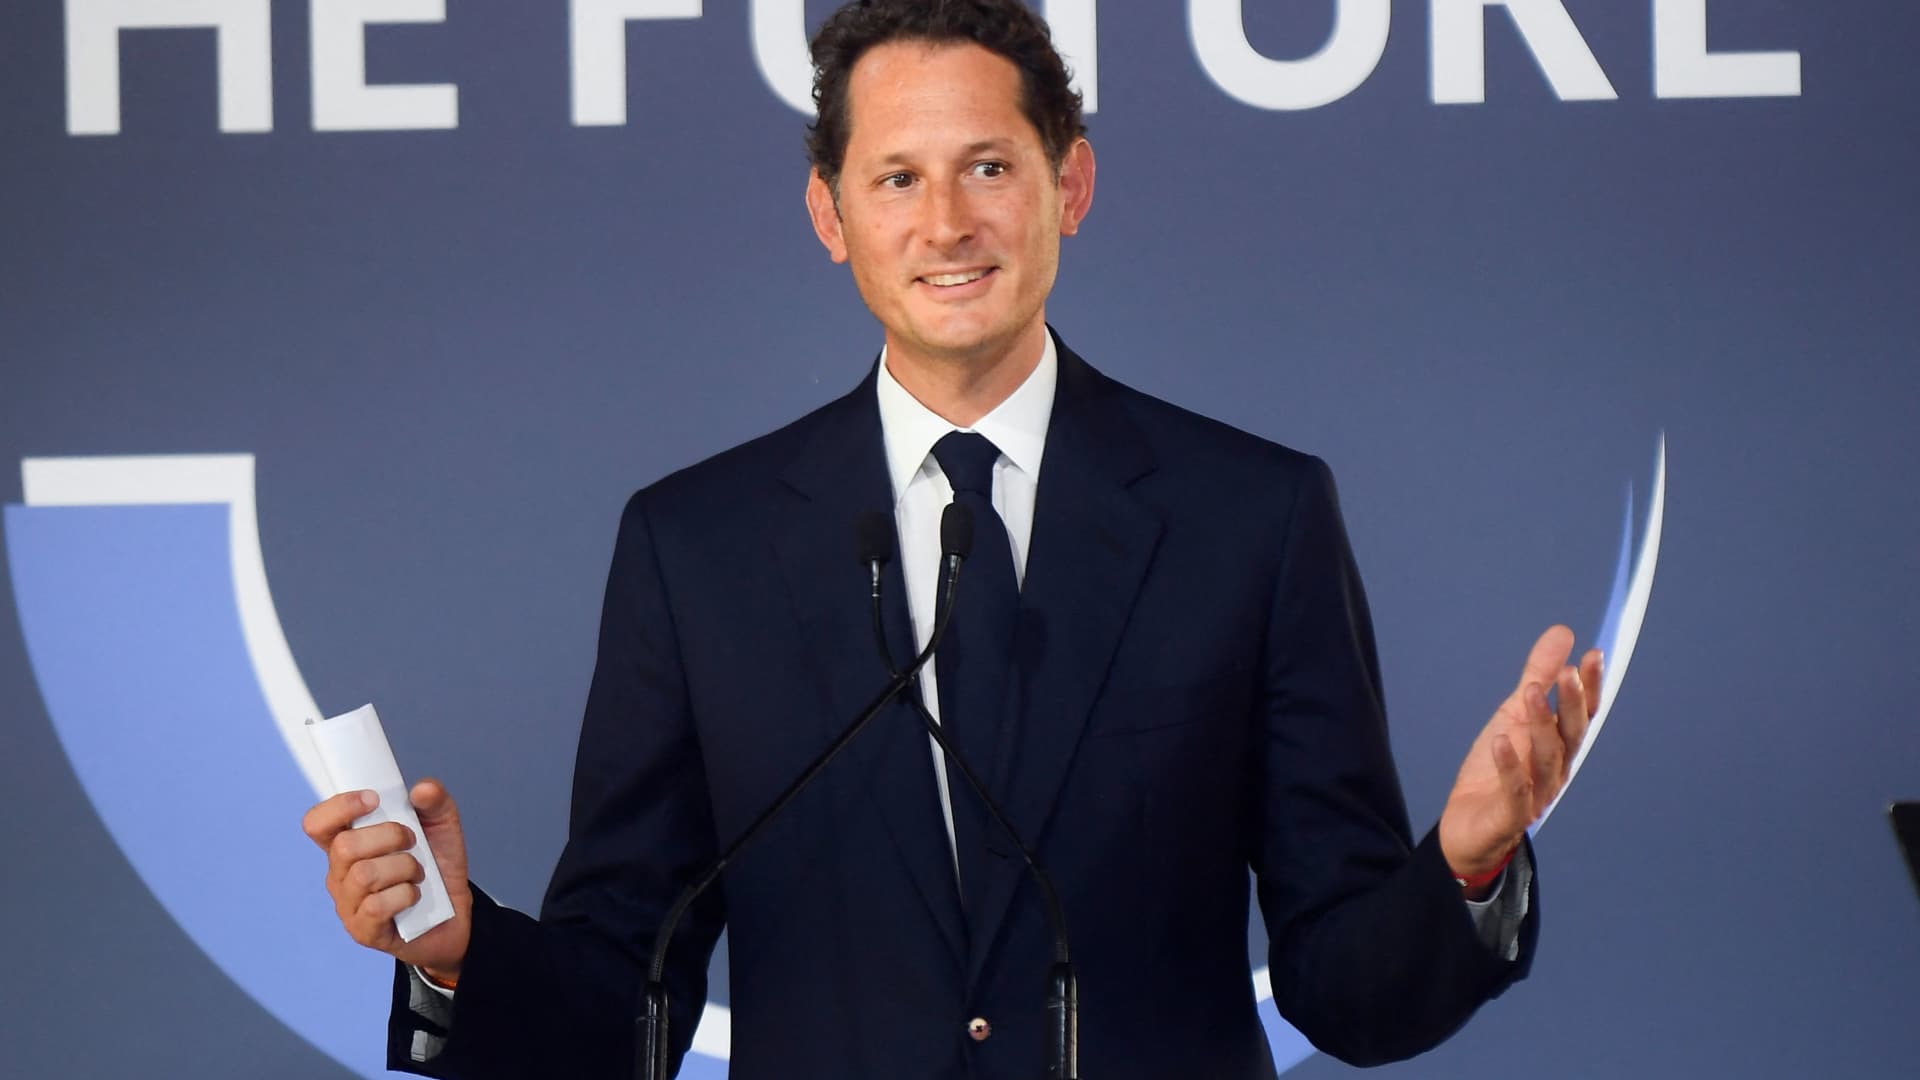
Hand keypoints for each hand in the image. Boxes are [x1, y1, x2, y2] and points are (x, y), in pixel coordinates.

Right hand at [302, 778, 472, 981]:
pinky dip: (405, 895)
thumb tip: (423, 789)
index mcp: (349, 844)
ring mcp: (349, 904)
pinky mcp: (363, 931)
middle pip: (344, 846)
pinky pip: (376, 906)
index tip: (373, 800)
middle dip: (389, 836)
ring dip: (403, 867)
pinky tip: (415, 896)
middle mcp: (341, 874)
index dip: (339, 807)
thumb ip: (435, 802)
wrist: (455, 915)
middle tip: (413, 842)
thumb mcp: (442, 828)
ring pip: (363, 875)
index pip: (318, 824)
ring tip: (418, 872)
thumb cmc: (437, 869)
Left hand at [1438, 626, 1601, 881]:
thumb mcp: (1513, 714)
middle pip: (1571, 735)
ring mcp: (1536, 794)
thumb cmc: (1497, 768)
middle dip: (1571, 704)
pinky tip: (1501, 742)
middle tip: (1568, 673)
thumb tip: (1563, 632)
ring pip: (1547, 759)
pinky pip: (1515, 790)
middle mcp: (1556, 769)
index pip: (1582, 713)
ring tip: (1529, 692)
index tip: (1594, 654)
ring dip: (1540, 726)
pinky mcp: (1511, 815)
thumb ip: (1538, 675)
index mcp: (1560, 745)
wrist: (1469, 825)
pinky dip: (1510, 766)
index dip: (1590, 687)